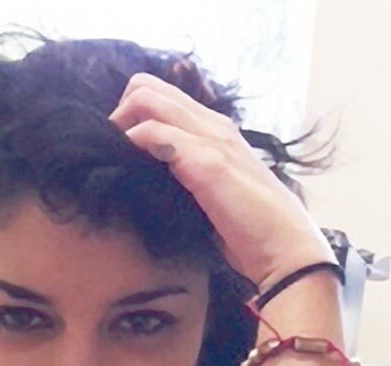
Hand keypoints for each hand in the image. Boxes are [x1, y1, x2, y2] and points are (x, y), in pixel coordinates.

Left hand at [107, 71, 332, 295]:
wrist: (284, 252)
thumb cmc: (250, 234)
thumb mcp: (211, 199)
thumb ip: (186, 182)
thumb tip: (149, 189)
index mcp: (215, 131)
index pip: (162, 97)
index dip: (131, 116)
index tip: (116, 151)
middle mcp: (213, 125)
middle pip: (147, 87)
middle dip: (118, 115)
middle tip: (106, 152)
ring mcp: (211, 139)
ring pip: (150, 100)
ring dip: (120, 125)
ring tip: (109, 158)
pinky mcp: (207, 162)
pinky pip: (156, 134)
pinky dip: (133, 144)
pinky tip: (124, 168)